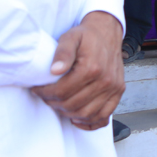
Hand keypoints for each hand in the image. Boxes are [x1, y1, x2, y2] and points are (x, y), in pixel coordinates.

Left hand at [31, 11, 124, 129]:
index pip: (63, 92)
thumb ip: (62, 52)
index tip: (38, 89)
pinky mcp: (118, 92)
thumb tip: (54, 70)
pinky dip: (90, 122)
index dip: (46, 93)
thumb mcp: (70, 37)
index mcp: (92, 68)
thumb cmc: (87, 37)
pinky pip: (104, 116)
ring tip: (59, 104)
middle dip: (54, 103)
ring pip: (86, 114)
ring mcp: (114, 88)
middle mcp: (106, 81)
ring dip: (68, 113)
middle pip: (73, 105)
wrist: (107, 34)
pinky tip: (77, 118)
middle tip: (46, 96)